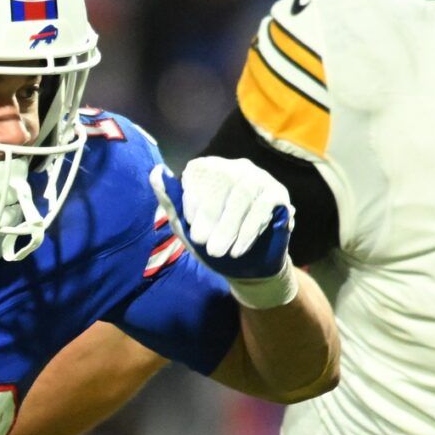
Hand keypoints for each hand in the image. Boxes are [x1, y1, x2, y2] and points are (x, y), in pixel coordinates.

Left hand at [150, 160, 295, 306]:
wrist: (245, 266)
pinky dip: (248, 230)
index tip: (190, 226)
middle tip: (203, 244)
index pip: (200, 172)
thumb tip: (156, 172)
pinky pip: (263, 207)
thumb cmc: (211, 240)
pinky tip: (238, 249)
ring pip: (243, 194)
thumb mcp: (186, 226)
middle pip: (223, 180)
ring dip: (229, 226)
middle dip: (210, 215)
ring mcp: (259, 178)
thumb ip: (170, 200)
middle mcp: (235, 167)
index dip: (193, 199)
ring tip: (219, 251)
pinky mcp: (278, 194)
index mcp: (210, 170)